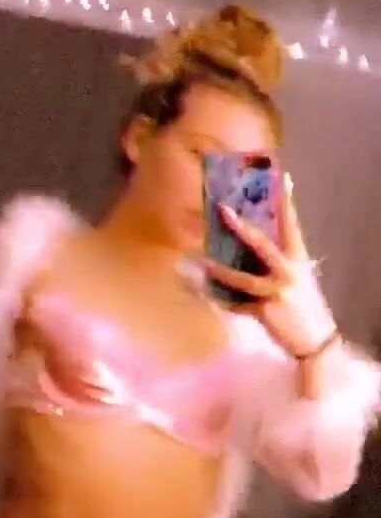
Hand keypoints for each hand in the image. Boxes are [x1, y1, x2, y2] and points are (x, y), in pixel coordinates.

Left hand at [203, 178, 336, 357]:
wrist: (315, 340)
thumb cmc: (303, 305)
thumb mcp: (298, 278)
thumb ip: (278, 261)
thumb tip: (252, 242)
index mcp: (298, 259)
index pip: (291, 225)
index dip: (287, 202)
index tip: (283, 177)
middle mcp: (288, 272)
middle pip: (262, 245)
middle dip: (241, 228)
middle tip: (222, 209)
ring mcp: (276, 292)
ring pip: (243, 279)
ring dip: (220, 270)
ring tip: (201, 261)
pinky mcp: (265, 312)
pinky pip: (237, 305)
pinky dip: (221, 300)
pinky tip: (204, 293)